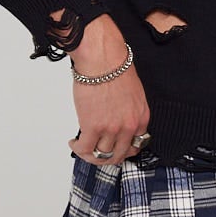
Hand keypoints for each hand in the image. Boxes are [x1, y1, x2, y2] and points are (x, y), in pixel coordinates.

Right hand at [67, 15, 151, 164]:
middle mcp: (129, 127)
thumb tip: (116, 119)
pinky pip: (86, 148)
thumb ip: (128, 110)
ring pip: (102, 155)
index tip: (114, 147)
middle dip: (107, 157)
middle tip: (97, 153)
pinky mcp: (93, 127)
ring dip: (91, 155)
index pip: (136, 145)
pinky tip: (74, 143)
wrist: (103, 59)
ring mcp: (111, 129)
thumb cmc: (115, 67)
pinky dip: (78, 149)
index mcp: (141, 118)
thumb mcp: (133, 94)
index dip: (123, 149)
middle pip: (119, 154)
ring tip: (83, 148)